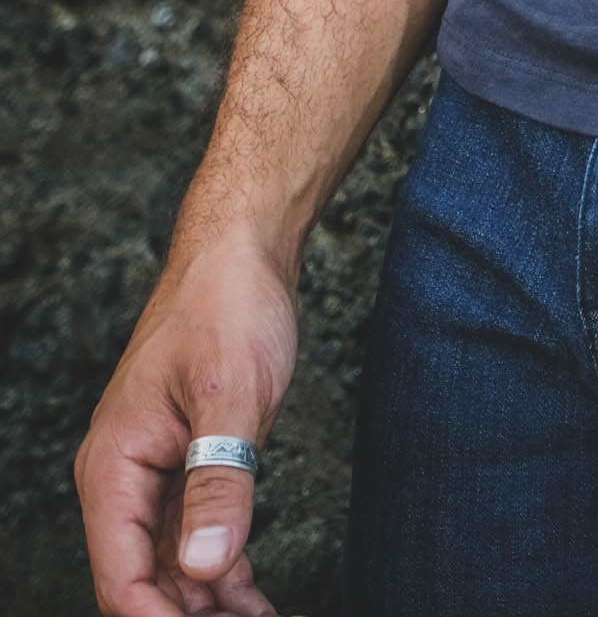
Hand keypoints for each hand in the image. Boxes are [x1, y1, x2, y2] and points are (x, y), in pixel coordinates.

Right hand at [75, 230, 298, 615]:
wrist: (242, 248)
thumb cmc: (227, 303)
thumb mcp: (230, 393)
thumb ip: (218, 482)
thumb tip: (207, 566)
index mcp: (114, 465)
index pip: (122, 577)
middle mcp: (124, 477)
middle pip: (144, 581)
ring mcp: (156, 471)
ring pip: (172, 565)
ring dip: (208, 604)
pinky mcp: (189, 462)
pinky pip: (195, 534)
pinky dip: (222, 571)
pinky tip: (252, 600)